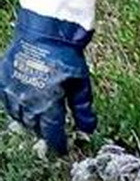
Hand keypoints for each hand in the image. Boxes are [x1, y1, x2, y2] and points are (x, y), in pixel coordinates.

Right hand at [0, 0, 96, 153]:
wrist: (44, 31)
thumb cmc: (66, 56)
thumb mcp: (81, 82)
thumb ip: (83, 108)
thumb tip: (90, 129)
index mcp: (48, 104)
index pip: (52, 132)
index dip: (58, 143)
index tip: (63, 149)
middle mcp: (27, 101)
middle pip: (35, 126)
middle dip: (45, 131)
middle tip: (53, 133)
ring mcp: (12, 90)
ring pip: (19, 116)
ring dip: (30, 121)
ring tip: (41, 122)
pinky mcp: (3, 79)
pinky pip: (8, 102)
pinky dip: (16, 108)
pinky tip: (24, 107)